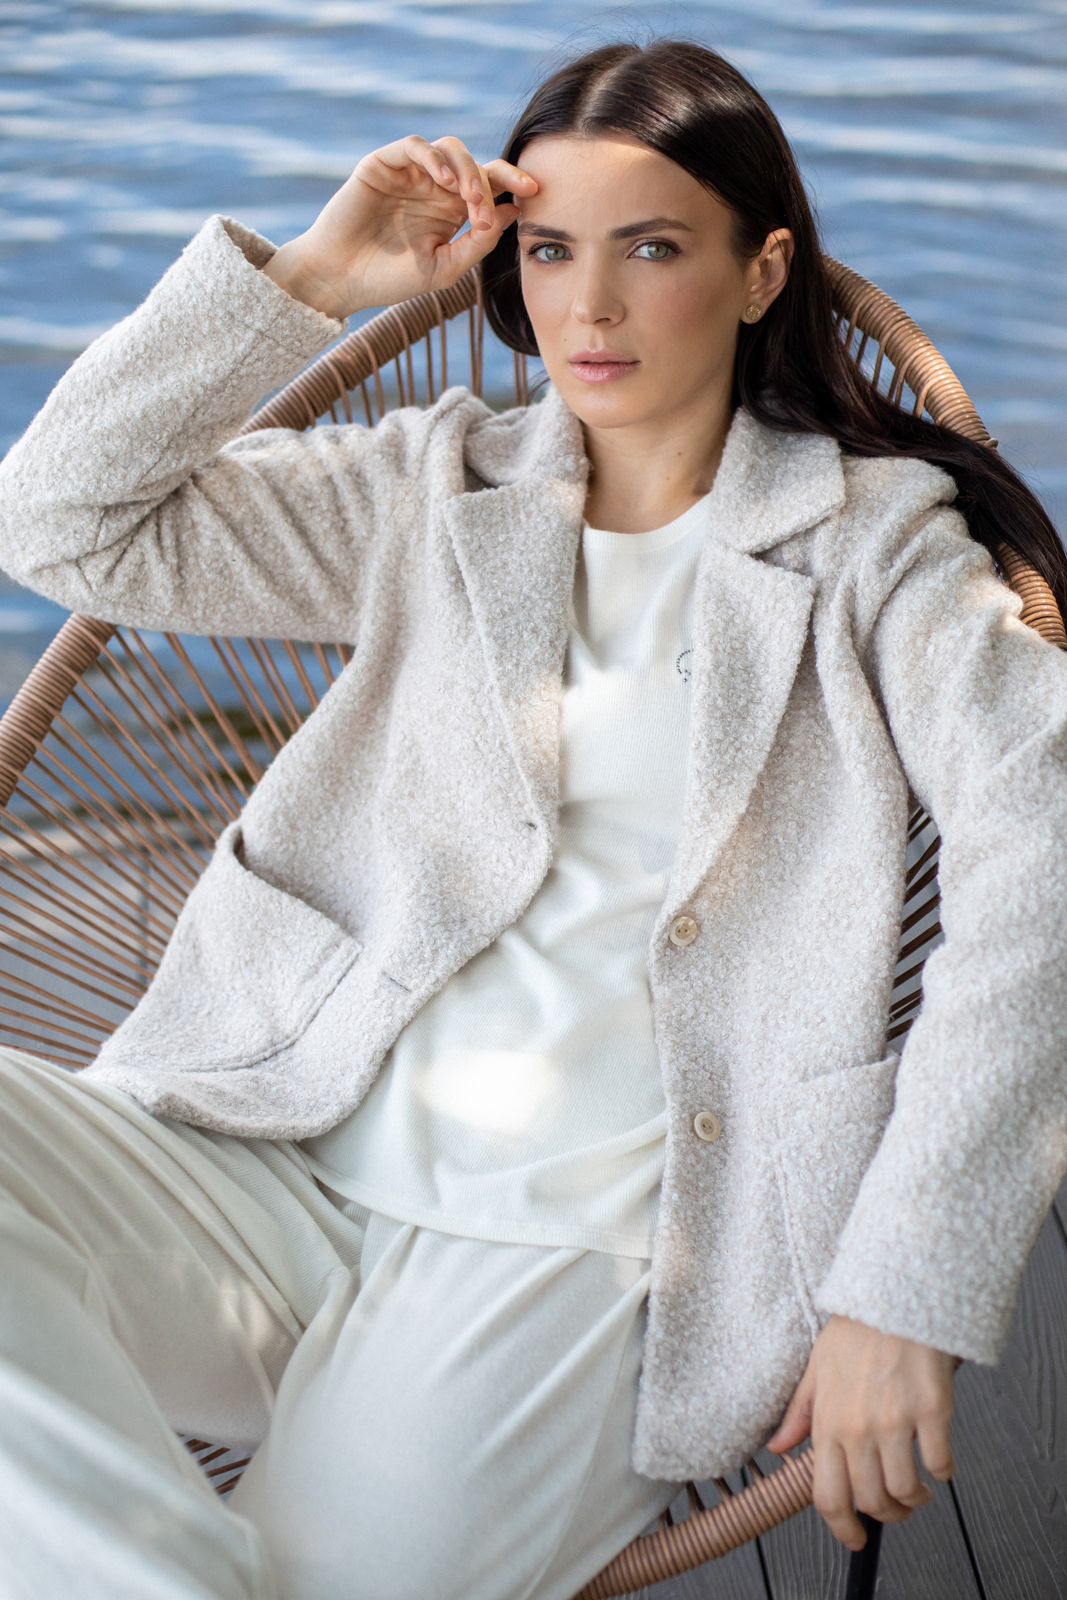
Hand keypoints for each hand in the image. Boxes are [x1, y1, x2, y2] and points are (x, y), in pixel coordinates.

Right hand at [262, 135, 536, 319]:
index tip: (534, 195)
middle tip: (490, 207)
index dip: (514, 184)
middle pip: (476, 163)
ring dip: (466, 168)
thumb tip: (512, 212)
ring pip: (450, 149)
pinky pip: (416, 147)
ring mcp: (410, 173)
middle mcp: (434, 187)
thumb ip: (477, 242)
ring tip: (468, 197)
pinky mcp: (384, 163)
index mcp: (451, 211)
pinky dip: (434, 158)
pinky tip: (444, 182)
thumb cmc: (389, 279)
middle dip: (492, 178)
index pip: (490, 187)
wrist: (339, 280)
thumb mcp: (444, 268)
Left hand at [767, 1314, 958, 1550]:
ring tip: (918, 1490)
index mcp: (828, 1421)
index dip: (841, 1527)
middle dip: (886, 1516)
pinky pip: (939, 1463)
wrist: (894, 1296)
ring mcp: (896, 1420)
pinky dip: (942, 1472)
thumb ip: (799, 1413)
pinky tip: (938, 1462)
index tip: (855, 1539)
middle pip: (871, 1501)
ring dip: (915, 1500)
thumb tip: (777, 1449)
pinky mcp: (931, 1409)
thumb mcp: (816, 1369)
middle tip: (895, 1509)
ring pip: (905, 1490)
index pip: (827, 1495)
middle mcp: (859, 1427)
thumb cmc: (856, 1331)